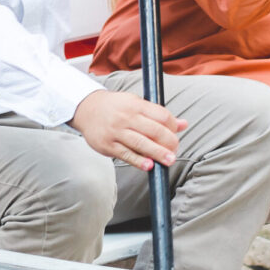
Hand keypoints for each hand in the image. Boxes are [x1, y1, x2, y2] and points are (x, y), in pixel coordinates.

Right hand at [69, 89, 185, 170]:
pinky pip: (126, 154)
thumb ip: (159, 114)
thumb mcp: (137, 103)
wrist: (86, 109)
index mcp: (136, 105)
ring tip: (170, 160)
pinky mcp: (108, 145)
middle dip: (169, 142)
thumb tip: (183, 124)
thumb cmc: (116, 107)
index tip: (176, 134)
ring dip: (158, 153)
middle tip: (175, 150)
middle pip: (154, 131)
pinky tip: (149, 166)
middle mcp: (126, 117)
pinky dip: (138, 161)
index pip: (161, 116)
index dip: (173, 126)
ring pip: (141, 143)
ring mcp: (116, 132)